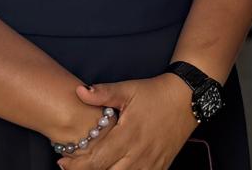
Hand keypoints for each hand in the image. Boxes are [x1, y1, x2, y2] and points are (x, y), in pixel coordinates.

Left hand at [57, 75, 196, 169]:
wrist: (188, 98)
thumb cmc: (155, 93)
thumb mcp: (129, 89)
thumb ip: (104, 93)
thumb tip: (79, 91)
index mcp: (128, 135)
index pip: (96, 160)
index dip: (76, 164)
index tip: (63, 160)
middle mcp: (139, 154)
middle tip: (71, 167)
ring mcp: (150, 163)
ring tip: (94, 167)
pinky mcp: (160, 167)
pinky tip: (116, 168)